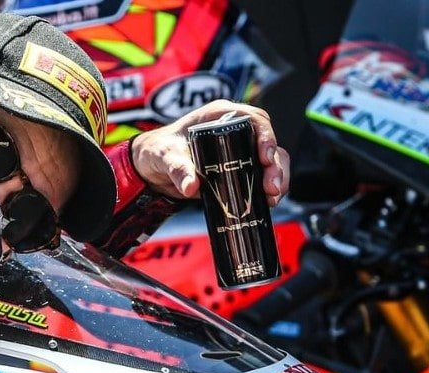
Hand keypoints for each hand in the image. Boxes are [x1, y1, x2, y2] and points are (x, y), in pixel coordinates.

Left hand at [129, 99, 290, 206]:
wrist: (152, 167)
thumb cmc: (158, 150)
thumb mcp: (165, 157)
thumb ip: (177, 169)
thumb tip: (190, 187)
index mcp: (220, 115)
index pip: (254, 119)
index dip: (266, 136)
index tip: (265, 157)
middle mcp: (234, 129)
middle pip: (267, 141)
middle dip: (275, 164)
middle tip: (271, 187)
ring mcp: (238, 148)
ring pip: (271, 158)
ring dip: (277, 177)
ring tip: (272, 197)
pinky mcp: (238, 166)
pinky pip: (261, 173)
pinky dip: (268, 186)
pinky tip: (268, 200)